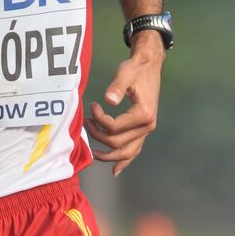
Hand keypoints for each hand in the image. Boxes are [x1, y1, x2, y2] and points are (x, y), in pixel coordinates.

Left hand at [83, 36, 163, 175]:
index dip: (99, 119)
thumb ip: (117, 86)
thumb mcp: (125, 73)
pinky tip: (115, 170)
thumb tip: (108, 101)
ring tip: (93, 152)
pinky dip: (125, 161)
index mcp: (144, 114)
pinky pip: (135, 150)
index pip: (114, 127)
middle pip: (118, 142)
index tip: (92, 105)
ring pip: (127, 152)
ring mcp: (147, 130)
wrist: (149, 65)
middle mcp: (148, 126)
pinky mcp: (143, 130)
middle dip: (98, 135)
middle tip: (86, 121)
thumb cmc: (135, 68)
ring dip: (108, 154)